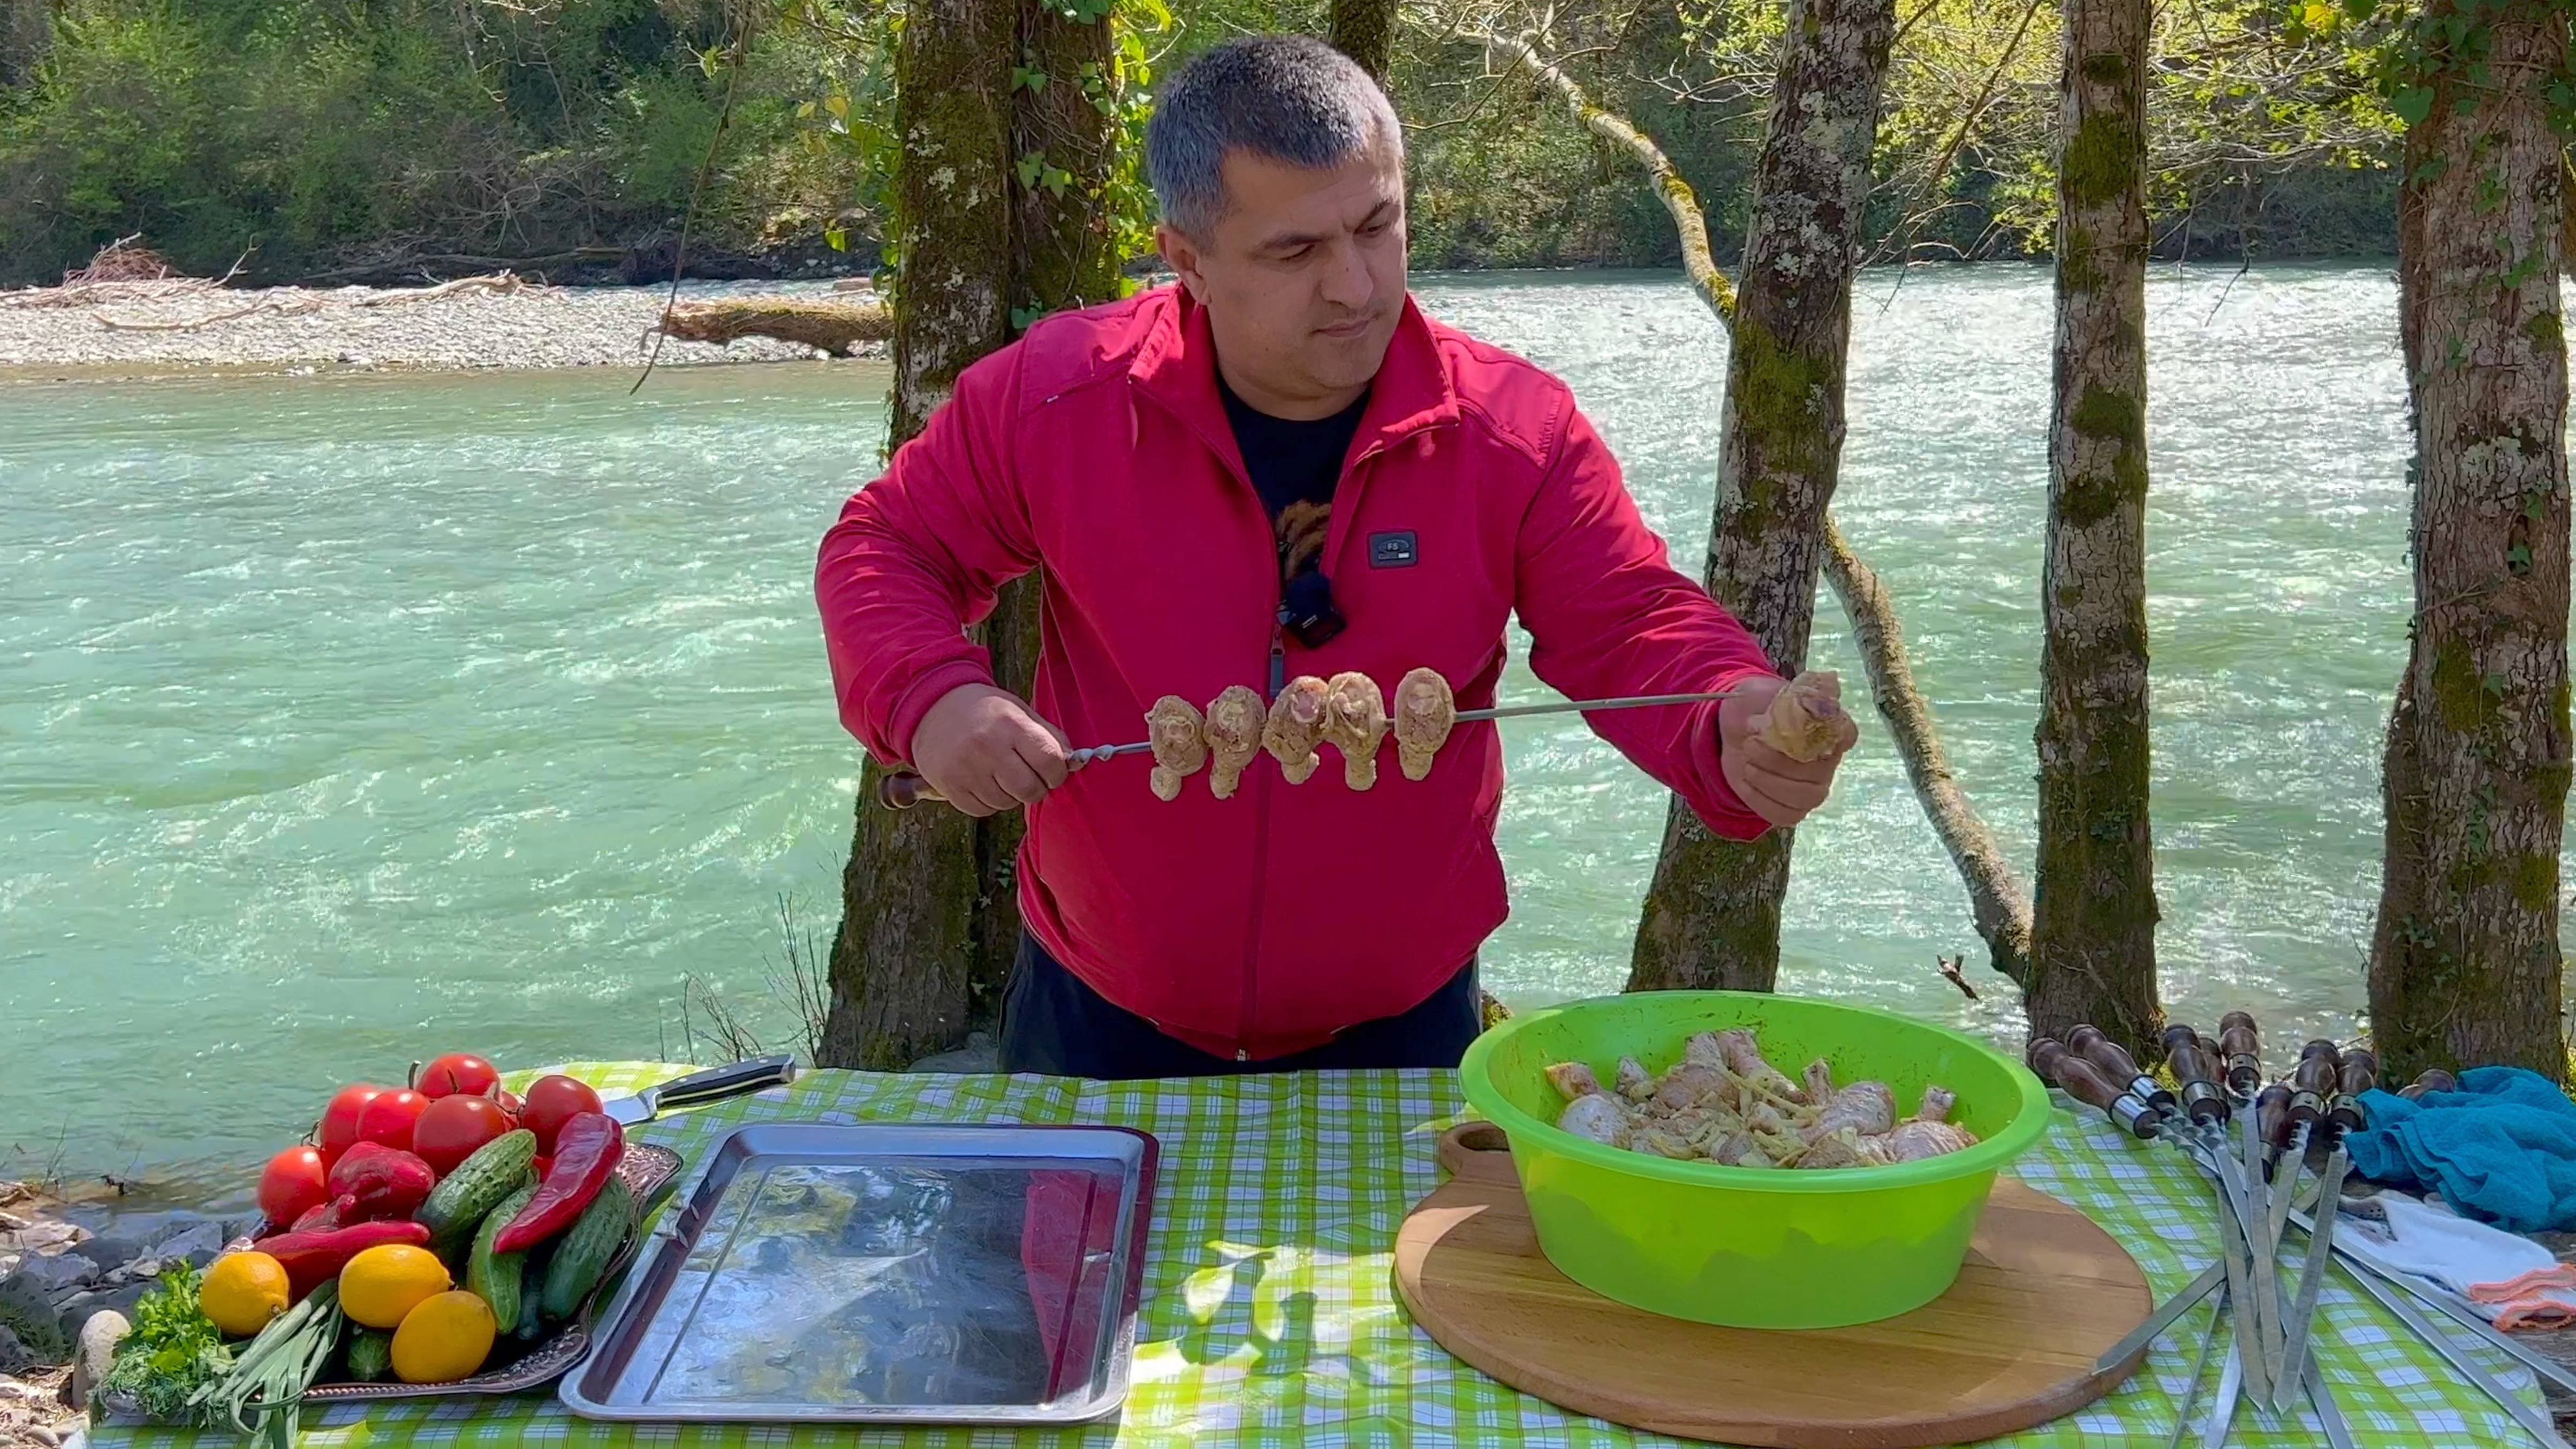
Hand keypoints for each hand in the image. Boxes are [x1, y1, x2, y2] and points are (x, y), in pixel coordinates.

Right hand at [909, 683, 1072, 816]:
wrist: (933, 707)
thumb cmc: (985, 711)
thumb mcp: (1019, 712)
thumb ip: (1050, 736)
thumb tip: (1075, 763)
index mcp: (1010, 724)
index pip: (1051, 762)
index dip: (1057, 772)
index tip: (1052, 770)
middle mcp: (988, 747)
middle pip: (1030, 789)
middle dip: (1037, 788)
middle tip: (1029, 777)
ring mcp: (966, 769)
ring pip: (1007, 803)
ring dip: (1011, 795)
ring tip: (1001, 774)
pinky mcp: (950, 786)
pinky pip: (983, 810)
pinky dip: (989, 802)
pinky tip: (984, 782)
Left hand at [1717, 675, 1853, 828]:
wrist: (1731, 733)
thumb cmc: (1753, 709)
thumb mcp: (1760, 693)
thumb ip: (1785, 696)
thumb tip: (1811, 696)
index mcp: (1827, 727)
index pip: (1847, 734)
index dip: (1833, 735)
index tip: (1802, 729)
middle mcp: (1826, 760)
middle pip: (1819, 771)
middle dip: (1780, 761)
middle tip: (1750, 745)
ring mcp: (1812, 786)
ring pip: (1805, 797)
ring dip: (1770, 782)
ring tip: (1746, 763)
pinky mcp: (1792, 806)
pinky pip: (1786, 814)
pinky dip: (1761, 799)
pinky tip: (1746, 781)